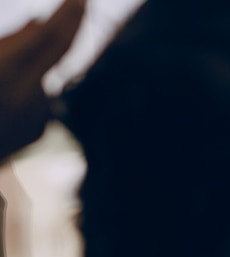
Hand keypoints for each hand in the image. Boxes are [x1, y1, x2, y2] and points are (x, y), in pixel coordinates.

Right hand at [0, 0, 85, 160]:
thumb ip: (9, 43)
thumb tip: (39, 22)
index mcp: (5, 73)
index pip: (51, 37)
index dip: (69, 14)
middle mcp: (28, 96)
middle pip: (60, 51)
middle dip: (71, 23)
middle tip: (82, 0)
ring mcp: (35, 116)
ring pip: (43, 75)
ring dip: (32, 64)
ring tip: (4, 77)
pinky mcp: (36, 131)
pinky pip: (36, 98)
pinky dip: (25, 89)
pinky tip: (5, 104)